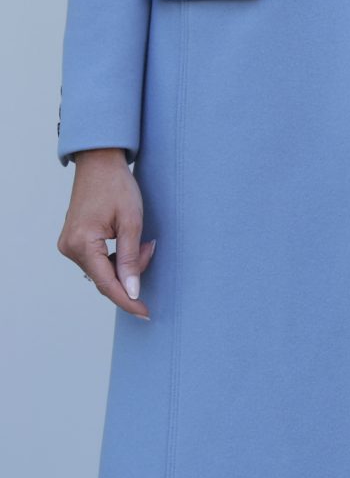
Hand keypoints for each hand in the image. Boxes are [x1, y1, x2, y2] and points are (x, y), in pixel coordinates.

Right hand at [59, 147, 152, 318]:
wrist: (100, 163)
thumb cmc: (118, 187)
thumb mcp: (132, 222)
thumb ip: (131, 259)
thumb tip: (132, 290)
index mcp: (82, 244)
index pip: (107, 284)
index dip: (128, 301)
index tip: (146, 313)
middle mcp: (69, 248)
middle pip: (106, 277)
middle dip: (133, 272)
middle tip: (152, 248)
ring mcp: (69, 245)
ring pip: (103, 270)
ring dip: (126, 263)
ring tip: (145, 241)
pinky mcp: (74, 241)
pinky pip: (97, 260)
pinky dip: (117, 257)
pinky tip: (133, 242)